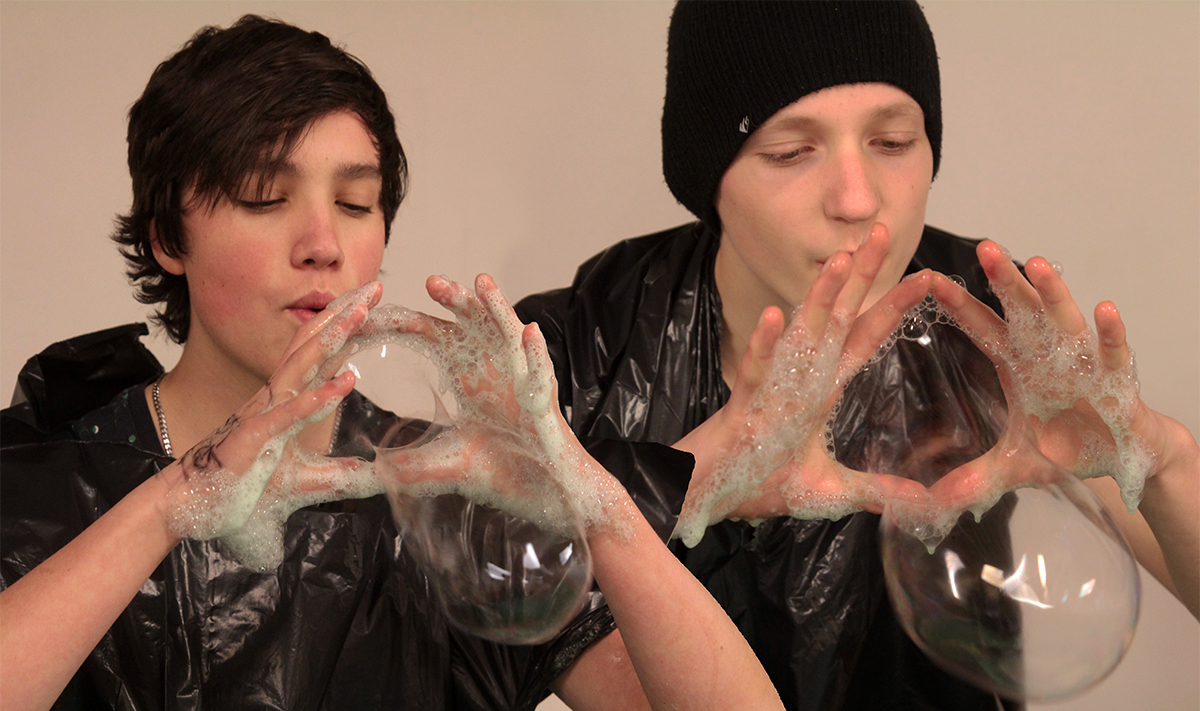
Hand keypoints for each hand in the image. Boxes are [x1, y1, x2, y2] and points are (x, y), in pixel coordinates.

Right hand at [161, 282, 382, 569]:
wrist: (183, 507)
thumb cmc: (234, 487)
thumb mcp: (297, 480)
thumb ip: (334, 474)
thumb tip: (368, 471)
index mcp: (280, 401)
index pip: (315, 355)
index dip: (341, 327)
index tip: (369, 302)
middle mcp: (271, 399)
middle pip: (310, 346)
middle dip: (343, 315)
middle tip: (374, 287)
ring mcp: (261, 415)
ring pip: (300, 368)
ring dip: (332, 340)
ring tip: (361, 315)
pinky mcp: (253, 438)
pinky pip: (288, 414)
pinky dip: (317, 397)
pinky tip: (345, 382)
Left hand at [365, 275, 625, 533]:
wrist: (539, 493)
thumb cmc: (499, 470)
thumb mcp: (443, 464)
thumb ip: (409, 464)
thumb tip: (373, 471)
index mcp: (465, 372)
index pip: (430, 334)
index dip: (401, 322)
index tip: (369, 314)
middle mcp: (492, 367)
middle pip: (470, 321)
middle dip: (453, 299)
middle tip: (431, 282)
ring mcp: (520, 381)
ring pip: (508, 333)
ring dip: (497, 308)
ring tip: (482, 283)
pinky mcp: (542, 403)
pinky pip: (540, 372)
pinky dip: (536, 353)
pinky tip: (529, 331)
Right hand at [673, 225, 933, 546]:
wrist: (709, 496)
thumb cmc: (760, 486)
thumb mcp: (829, 491)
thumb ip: (875, 490)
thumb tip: (922, 501)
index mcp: (821, 390)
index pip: (864, 339)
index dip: (892, 308)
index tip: (926, 277)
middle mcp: (801, 378)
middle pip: (837, 318)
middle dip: (861, 276)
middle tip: (881, 231)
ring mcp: (773, 388)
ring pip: (800, 333)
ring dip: (819, 296)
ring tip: (840, 259)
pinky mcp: (745, 406)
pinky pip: (756, 370)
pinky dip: (765, 344)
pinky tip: (776, 316)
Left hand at [924, 240, 1156, 516]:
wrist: (1123, 457)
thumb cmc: (1067, 446)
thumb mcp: (1015, 466)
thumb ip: (976, 479)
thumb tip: (935, 501)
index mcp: (1019, 364)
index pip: (983, 328)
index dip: (959, 306)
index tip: (928, 279)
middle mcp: (1049, 355)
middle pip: (1022, 310)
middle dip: (1005, 280)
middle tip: (984, 248)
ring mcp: (1084, 363)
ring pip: (1066, 320)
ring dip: (1053, 294)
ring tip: (1037, 265)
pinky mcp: (1118, 381)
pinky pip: (1115, 353)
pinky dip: (1111, 334)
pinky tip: (1105, 310)